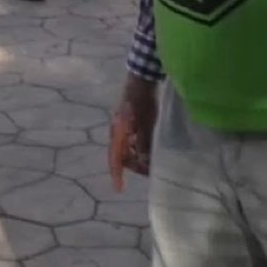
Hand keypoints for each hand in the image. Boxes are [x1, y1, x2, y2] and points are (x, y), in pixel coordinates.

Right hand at [108, 74, 158, 191]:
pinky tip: (149, 146)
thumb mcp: (147, 124)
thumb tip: (145, 163)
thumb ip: (145, 144)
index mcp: (118, 132)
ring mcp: (121, 125)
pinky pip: (130, 139)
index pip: (115, 158)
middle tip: (148, 171)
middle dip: (132, 165)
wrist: (141, 78)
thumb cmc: (144, 101)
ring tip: (151, 160)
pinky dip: (138, 147)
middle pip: (120, 154)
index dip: (116, 174)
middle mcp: (116, 130)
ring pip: (126, 147)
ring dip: (136, 156)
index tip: (119, 188)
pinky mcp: (128, 121)